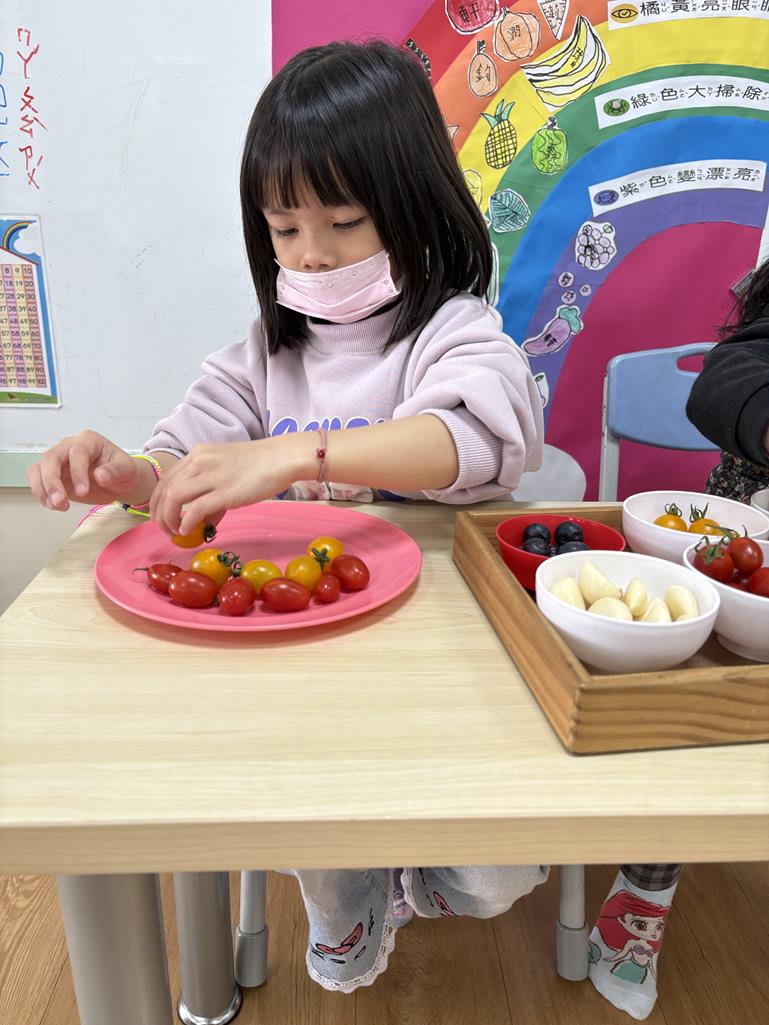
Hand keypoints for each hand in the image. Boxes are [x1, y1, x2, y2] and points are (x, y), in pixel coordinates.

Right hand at [27, 430, 139, 509]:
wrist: (118, 481)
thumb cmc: (122, 471)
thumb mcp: (127, 470)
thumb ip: (115, 471)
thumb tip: (100, 475)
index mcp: (88, 441)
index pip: (77, 452)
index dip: (77, 472)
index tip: (83, 491)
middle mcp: (69, 447)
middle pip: (51, 458)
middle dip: (52, 481)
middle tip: (61, 501)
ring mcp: (59, 460)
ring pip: (39, 468)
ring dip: (43, 489)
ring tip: (57, 505)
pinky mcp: (53, 475)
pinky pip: (38, 480)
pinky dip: (42, 494)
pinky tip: (54, 505)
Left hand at [149, 437, 310, 535]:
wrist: (283, 457)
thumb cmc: (260, 464)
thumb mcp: (226, 468)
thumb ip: (210, 488)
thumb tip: (201, 518)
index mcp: (198, 455)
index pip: (166, 479)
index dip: (157, 501)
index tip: (161, 516)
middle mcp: (200, 462)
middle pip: (165, 489)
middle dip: (159, 513)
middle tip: (165, 529)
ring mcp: (212, 475)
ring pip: (174, 498)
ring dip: (169, 519)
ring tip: (176, 532)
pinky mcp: (225, 491)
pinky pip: (195, 509)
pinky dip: (186, 522)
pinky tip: (190, 531)